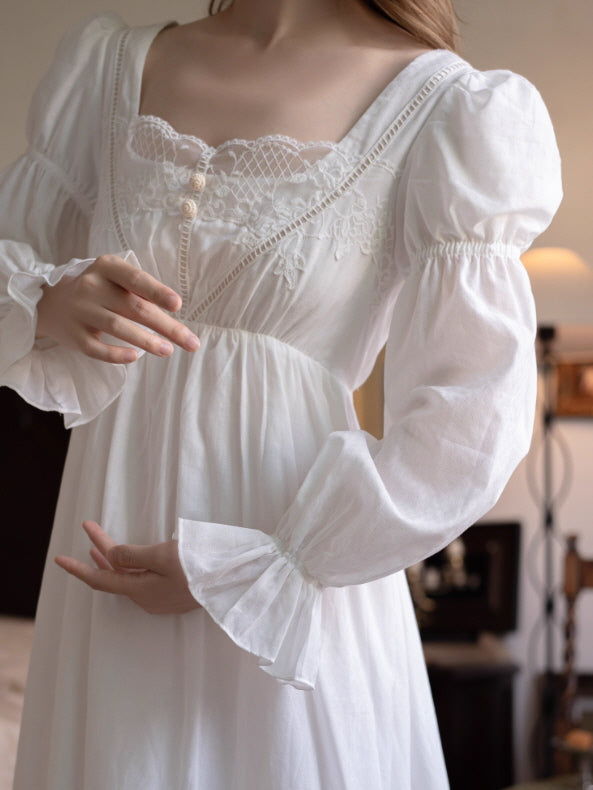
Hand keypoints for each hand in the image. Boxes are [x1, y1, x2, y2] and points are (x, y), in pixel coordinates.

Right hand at [36, 254, 199, 363]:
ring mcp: (80, 310)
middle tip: (191, 342)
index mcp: (107, 267)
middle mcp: (91, 286)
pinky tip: (134, 357)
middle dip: (166, 326)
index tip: (177, 305)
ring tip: (169, 350)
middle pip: (134, 307)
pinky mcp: (73, 335)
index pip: (136, 279)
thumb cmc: (101, 291)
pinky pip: (96, 348)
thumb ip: (141, 291)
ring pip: (117, 327)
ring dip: (147, 341)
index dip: (157, 291)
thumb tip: (175, 314)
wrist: (53, 303)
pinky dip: (115, 354)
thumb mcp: (117, 279)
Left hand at [55, 521, 200, 614]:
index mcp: (140, 591)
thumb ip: (132, 556)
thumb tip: (110, 557)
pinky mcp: (175, 593)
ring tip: (100, 546)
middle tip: (89, 526)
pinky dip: (132, 565)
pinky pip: (144, 579)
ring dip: (115, 559)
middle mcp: (148, 598)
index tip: (58, 559)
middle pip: (115, 575)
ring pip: (130, 577)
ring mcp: (162, 597)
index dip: (78, 568)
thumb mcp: (162, 556)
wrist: (235, 583)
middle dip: (100, 551)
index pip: (101, 580)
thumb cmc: (199, 567)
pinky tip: (133, 558)